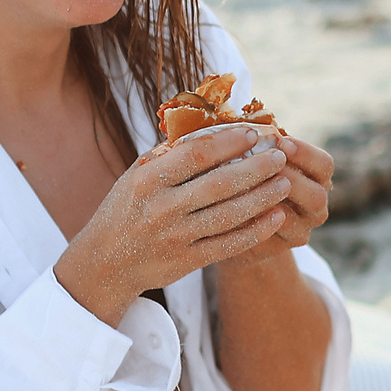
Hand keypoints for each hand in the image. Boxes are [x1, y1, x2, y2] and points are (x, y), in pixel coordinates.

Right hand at [54, 127, 294, 324]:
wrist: (104, 264)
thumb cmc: (125, 210)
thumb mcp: (136, 176)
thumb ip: (169, 154)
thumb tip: (212, 126)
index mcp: (147, 180)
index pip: (197, 154)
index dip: (230, 142)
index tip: (254, 133)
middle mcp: (161, 208)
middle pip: (220, 184)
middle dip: (256, 168)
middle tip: (280, 156)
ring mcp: (175, 237)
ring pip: (229, 214)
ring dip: (263, 197)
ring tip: (285, 182)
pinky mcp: (187, 262)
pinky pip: (229, 244)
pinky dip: (256, 231)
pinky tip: (276, 216)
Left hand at [214, 135, 333, 271]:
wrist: (236, 222)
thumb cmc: (245, 177)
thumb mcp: (254, 157)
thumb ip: (255, 142)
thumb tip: (238, 119)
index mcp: (317, 178)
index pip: (324, 164)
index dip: (305, 153)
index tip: (281, 141)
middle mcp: (316, 205)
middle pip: (318, 194)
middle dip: (292, 178)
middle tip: (268, 167)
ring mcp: (303, 229)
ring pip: (298, 219)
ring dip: (276, 202)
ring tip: (252, 187)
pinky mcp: (283, 247)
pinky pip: (277, 237)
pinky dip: (259, 222)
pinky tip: (239, 209)